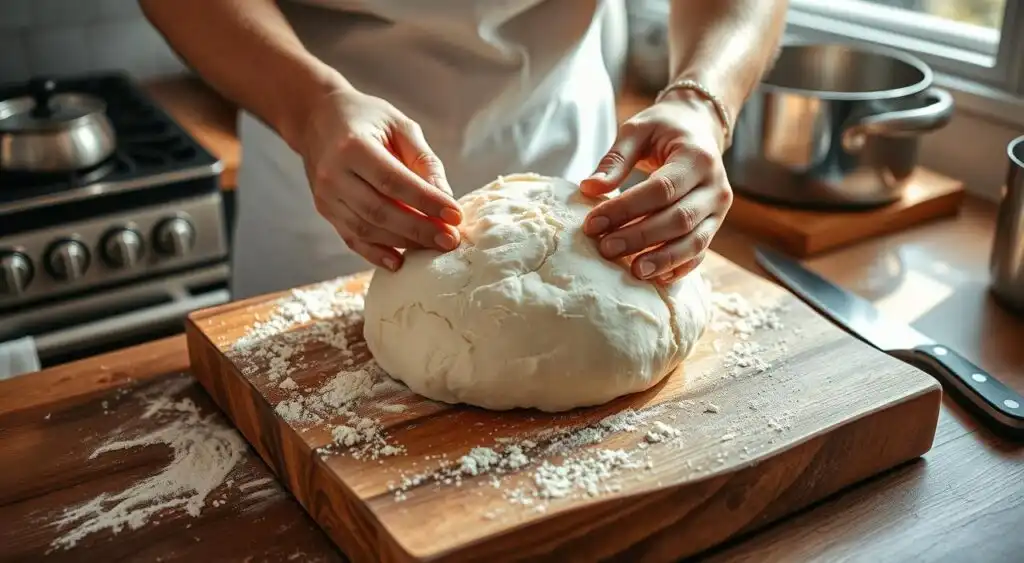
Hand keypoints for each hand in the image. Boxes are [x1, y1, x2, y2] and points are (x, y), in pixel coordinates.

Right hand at [299, 88, 462, 271]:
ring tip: (435, 247)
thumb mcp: (400, 125)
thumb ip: (423, 160)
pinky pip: (352, 238)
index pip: (394, 181)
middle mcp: (334, 175)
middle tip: (451, 240)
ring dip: (404, 243)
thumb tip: (446, 197)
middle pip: (380, 211)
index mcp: (352, 147)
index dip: (426, 202)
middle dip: (420, 229)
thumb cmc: (366, 118)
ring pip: (367, 229)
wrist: (317, 118)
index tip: (455, 215)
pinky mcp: (326, 210)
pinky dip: (376, 254)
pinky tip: (400, 262)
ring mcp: (326, 196)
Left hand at [579, 93, 732, 284]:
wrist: (700, 128)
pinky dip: (678, 268)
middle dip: (640, 238)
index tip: (593, 224)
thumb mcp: (637, 130)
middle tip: (605, 249)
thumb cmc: (664, 128)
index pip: (661, 190)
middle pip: (678, 219)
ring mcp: (719, 210)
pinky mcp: (715, 226)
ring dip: (662, 259)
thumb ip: (615, 159)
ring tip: (633, 272)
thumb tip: (589, 189)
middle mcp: (716, 186)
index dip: (626, 210)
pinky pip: (699, 253)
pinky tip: (655, 278)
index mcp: (697, 158)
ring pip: (694, 242)